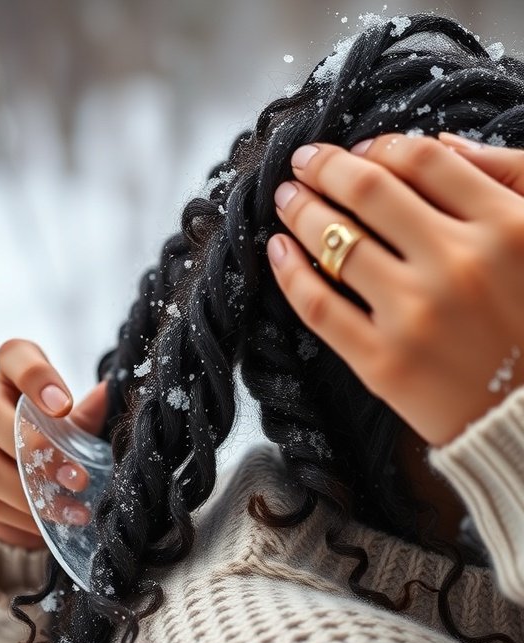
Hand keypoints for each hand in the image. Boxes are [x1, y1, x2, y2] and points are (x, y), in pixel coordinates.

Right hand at [0, 339, 107, 548]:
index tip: (65, 405)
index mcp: (11, 375)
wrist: (33, 475)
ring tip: (74, 512)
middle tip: (78, 478)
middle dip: (37, 451)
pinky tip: (52, 525)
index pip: (13, 356)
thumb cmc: (58, 435)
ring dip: (33, 494)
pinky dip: (22, 519)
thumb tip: (111, 392)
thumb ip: (89, 412)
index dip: (36, 376)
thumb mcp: (77, 422)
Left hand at [267, 133, 523, 446]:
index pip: (423, 161)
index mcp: (505, 228)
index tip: (359, 150)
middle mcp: (459, 265)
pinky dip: (290, 272)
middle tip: (304, 161)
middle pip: (370, 190)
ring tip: (288, 200)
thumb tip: (442, 143)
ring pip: (337, 241)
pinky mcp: (383, 363)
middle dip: (326, 167)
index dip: (380, 146)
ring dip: (301, 209)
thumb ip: (507, 180)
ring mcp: (416, 316)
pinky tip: (278, 250)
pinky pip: (320, 306)